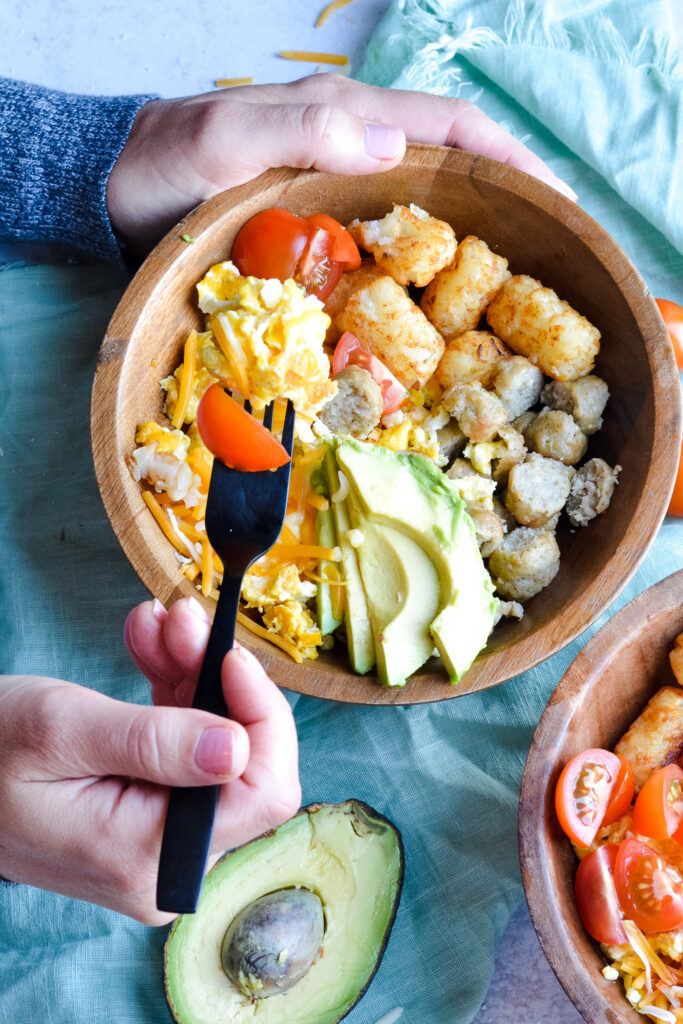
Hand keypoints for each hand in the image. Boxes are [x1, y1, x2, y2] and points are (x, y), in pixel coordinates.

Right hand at [0, 598, 299, 924]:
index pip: (262, 792)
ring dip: (194, 671)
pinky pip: (187, 742)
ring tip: (158, 622)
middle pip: (243, 760)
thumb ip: (152, 742)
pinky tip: (149, 643)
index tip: (231, 654)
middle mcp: (167, 860)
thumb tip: (237, 748)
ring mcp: (161, 837)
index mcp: (149, 857)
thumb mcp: (60, 732)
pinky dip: (174, 687)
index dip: (263, 715)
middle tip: (181, 619)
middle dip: (220, 680)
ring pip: (218, 741)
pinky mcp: (151, 810)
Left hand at [107, 72, 575, 249]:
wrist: (114, 191)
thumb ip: (299, 132)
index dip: (509, 159)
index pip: (449, 128)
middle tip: (552, 253)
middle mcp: (349, 147)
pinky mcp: (316, 222)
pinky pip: (384, 240)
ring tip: (511, 289)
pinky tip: (430, 304)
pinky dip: (417, 267)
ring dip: (470, 237)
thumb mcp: (222, 142)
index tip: (556, 201)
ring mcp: (334, 186)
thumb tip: (389, 148)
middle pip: (450, 164)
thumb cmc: (164, 164)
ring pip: (423, 204)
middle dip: (508, 199)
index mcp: (342, 118)